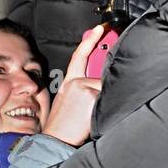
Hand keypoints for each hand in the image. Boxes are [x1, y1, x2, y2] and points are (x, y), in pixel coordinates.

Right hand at [43, 25, 104, 145]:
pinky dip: (109, 103)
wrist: (55, 139)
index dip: (90, 40)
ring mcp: (83, 86)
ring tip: (93, 114)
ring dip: (108, 98)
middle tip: (111, 63)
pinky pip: (108, 94)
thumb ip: (84, 87)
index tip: (100, 28)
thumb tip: (103, 80)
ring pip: (107, 86)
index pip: (80, 55)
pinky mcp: (91, 94)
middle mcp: (75, 81)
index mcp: (69, 82)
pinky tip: (97, 115)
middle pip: (100, 70)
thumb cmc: (66, 125)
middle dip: (107, 75)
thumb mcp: (71, 101)